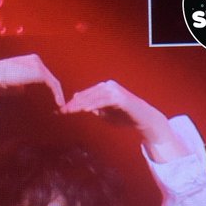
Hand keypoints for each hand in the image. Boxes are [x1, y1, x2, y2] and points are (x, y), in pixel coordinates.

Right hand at [0, 54, 64, 107]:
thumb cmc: (0, 81)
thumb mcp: (16, 82)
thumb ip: (26, 84)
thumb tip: (31, 94)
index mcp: (30, 61)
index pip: (44, 75)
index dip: (49, 89)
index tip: (51, 101)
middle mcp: (36, 60)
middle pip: (50, 78)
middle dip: (55, 92)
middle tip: (58, 105)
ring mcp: (38, 65)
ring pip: (53, 82)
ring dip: (58, 95)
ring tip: (60, 107)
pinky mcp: (39, 72)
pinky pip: (53, 84)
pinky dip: (57, 94)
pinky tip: (59, 104)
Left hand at [60, 80, 190, 161]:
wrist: (143, 119)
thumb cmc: (125, 117)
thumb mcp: (106, 113)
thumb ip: (95, 109)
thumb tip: (83, 106)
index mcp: (103, 89)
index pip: (85, 95)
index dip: (73, 103)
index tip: (62, 110)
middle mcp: (108, 86)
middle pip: (87, 95)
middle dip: (73, 103)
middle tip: (61, 111)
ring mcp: (114, 90)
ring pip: (93, 97)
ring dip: (80, 105)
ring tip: (70, 111)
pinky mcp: (120, 97)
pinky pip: (104, 101)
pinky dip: (94, 105)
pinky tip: (85, 110)